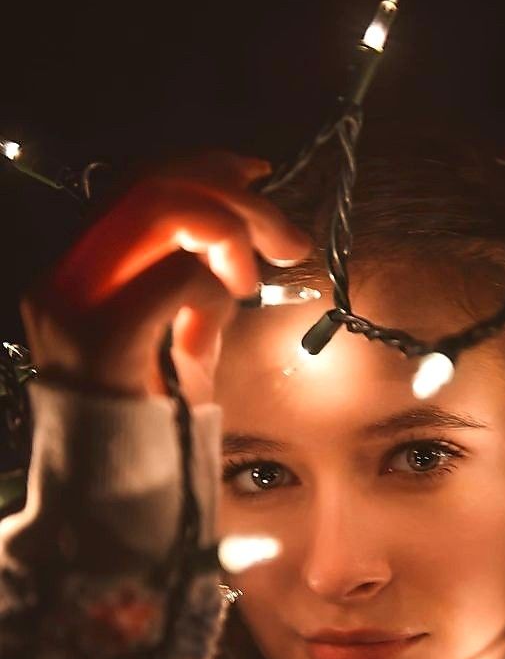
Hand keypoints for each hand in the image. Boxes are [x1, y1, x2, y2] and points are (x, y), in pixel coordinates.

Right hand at [20, 152, 311, 404]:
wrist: (119, 491)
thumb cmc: (154, 419)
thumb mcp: (176, 334)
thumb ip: (194, 282)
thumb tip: (242, 236)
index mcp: (76, 269)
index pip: (135, 186)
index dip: (201, 167)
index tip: (256, 176)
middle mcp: (63, 275)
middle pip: (152, 187)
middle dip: (234, 199)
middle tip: (287, 237)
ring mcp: (73, 302)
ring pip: (163, 212)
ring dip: (234, 231)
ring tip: (263, 274)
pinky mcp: (103, 335)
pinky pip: (180, 275)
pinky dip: (219, 283)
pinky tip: (235, 304)